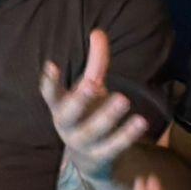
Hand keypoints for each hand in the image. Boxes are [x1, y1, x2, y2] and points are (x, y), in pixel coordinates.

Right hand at [40, 30, 150, 181]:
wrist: (91, 157)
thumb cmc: (88, 113)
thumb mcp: (90, 87)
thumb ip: (95, 63)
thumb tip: (98, 32)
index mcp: (60, 106)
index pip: (50, 94)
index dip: (49, 82)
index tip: (51, 66)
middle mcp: (66, 125)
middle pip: (69, 114)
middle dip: (79, 99)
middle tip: (91, 84)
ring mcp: (81, 143)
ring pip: (92, 131)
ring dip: (107, 116)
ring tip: (124, 100)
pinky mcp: (100, 157)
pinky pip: (113, 147)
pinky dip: (126, 135)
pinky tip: (141, 122)